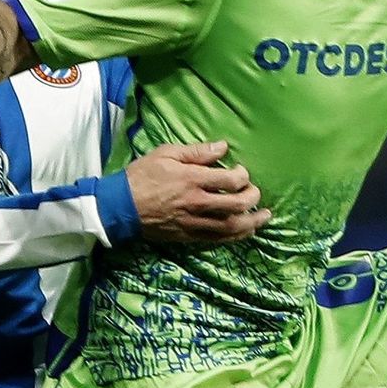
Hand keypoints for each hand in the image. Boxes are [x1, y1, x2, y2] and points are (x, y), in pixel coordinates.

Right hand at [125, 140, 269, 246]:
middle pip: (236, 204)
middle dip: (252, 198)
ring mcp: (194, 222)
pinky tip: (246, 231)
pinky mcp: (189, 236)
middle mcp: (197, 203)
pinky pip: (218, 240)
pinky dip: (236, 236)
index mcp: (192, 179)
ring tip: (264, 217)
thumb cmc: (142, 176)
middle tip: (256, 193)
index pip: (230, 180)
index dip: (243, 176)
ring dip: (252, 222)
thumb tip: (223, 148)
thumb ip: (197, 152)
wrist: (121, 207)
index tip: (241, 172)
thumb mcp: (166, 154)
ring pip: (232, 226)